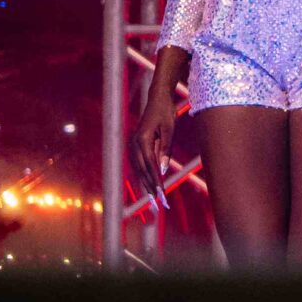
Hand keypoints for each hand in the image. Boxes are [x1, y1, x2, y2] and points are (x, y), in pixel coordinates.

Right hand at [133, 79, 180, 198]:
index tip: (160, 192)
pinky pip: (138, 163)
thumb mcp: (169, 130)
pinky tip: (148, 183)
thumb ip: (165, 149)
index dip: (155, 180)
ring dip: (145, 182)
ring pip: (138, 168)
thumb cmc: (165, 113)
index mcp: (142, 140)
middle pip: (141, 170)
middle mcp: (134, 143)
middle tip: (157, 201)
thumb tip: (163, 169)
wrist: (157, 99)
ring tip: (152, 196)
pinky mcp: (135, 144)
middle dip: (149, 186)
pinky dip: (143, 174)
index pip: (149, 165)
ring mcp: (133, 144)